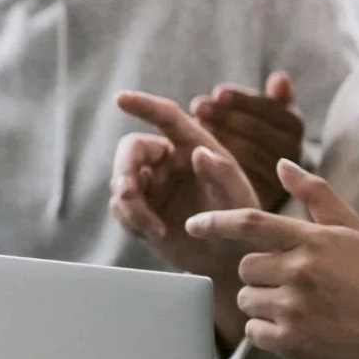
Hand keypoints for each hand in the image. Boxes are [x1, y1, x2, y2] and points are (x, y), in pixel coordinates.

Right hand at [109, 91, 260, 296]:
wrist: (227, 259)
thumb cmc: (239, 222)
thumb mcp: (238, 199)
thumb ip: (220, 175)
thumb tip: (198, 153)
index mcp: (192, 145)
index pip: (165, 117)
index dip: (143, 105)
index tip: (121, 99)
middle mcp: (168, 160)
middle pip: (131, 150)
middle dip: (125, 169)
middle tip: (128, 193)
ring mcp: (151, 185)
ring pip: (121, 181)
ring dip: (130, 204)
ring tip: (154, 228)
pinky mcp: (140, 209)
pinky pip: (120, 207)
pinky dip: (131, 219)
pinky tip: (156, 233)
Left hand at [188, 160, 358, 358]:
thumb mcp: (351, 230)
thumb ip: (315, 195)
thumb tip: (282, 164)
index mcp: (311, 240)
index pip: (250, 223)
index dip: (215, 222)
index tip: (193, 226)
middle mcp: (299, 271)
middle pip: (245, 268)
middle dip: (259, 276)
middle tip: (292, 285)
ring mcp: (294, 308)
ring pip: (247, 300)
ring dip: (264, 305)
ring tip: (300, 309)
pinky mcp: (291, 342)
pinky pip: (253, 332)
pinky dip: (268, 334)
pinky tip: (299, 330)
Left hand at [192, 73, 303, 210]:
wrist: (259, 184)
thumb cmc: (258, 138)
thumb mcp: (269, 115)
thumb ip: (275, 98)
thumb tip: (280, 77)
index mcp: (294, 125)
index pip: (269, 108)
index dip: (241, 99)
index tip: (217, 92)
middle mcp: (293, 153)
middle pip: (256, 130)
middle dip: (223, 115)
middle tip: (196, 105)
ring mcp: (278, 176)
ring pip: (247, 152)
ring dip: (218, 135)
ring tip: (194, 123)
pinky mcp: (260, 198)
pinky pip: (238, 176)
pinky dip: (216, 160)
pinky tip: (197, 148)